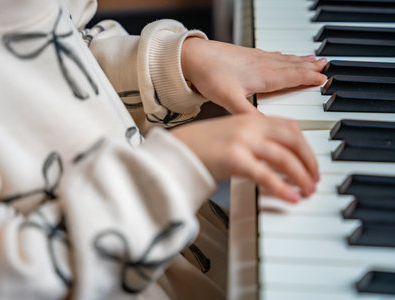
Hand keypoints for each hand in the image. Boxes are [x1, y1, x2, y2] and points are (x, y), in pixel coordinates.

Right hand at [170, 114, 319, 202]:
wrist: (174, 150)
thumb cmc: (199, 146)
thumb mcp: (231, 136)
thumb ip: (254, 141)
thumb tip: (276, 160)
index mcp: (250, 119)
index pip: (289, 127)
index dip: (305, 145)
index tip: (310, 162)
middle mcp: (249, 127)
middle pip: (292, 139)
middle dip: (309, 160)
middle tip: (314, 179)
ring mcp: (242, 141)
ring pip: (283, 157)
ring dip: (301, 175)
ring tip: (307, 191)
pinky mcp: (234, 159)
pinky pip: (265, 174)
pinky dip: (281, 187)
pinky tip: (290, 197)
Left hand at [181, 38, 327, 114]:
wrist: (192, 56)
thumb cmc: (210, 75)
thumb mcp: (228, 99)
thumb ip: (247, 114)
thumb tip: (264, 128)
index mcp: (262, 76)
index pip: (292, 77)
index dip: (308, 79)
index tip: (324, 79)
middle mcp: (263, 65)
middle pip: (292, 66)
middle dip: (310, 67)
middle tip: (326, 65)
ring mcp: (255, 58)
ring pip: (284, 59)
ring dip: (300, 60)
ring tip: (313, 58)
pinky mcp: (246, 55)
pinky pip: (272, 55)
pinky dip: (283, 56)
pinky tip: (282, 55)